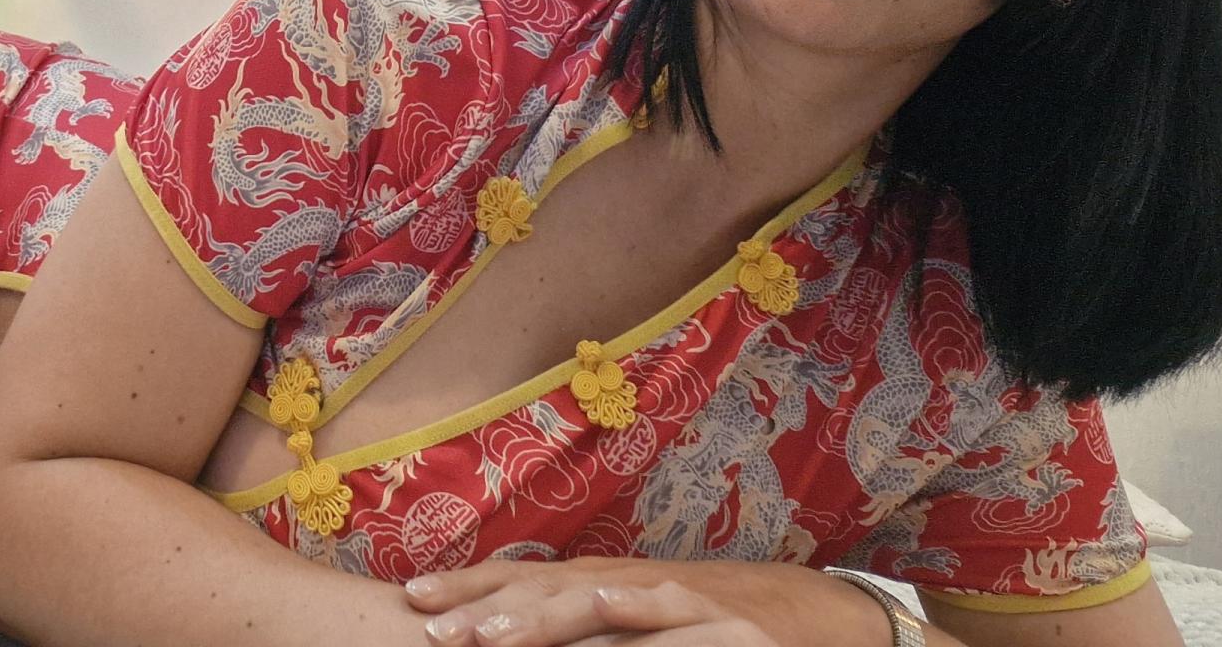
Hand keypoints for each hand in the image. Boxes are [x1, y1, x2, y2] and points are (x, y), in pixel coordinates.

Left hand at [403, 558, 787, 646]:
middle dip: (487, 612)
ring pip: (596, 611)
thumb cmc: (708, 625)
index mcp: (603, 582)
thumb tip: (507, 635)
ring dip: (540, 623)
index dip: (469, 588)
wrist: (809, 614)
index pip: (524, 581)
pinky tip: (600, 614)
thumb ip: (583, 632)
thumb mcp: (637, 623)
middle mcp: (630, 582)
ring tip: (491, 639)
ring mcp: (676, 602)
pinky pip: (668, 630)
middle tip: (436, 630)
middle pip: (546, 593)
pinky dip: (633, 623)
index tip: (412, 600)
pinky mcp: (723, 630)